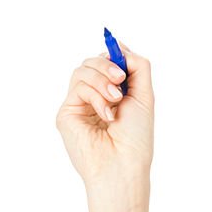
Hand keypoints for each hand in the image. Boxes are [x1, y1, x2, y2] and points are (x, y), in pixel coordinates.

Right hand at [55, 41, 154, 191]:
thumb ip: (137, 67)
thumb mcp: (144, 96)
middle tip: (120, 80)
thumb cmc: (136, 138)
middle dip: (108, 65)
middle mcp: (95, 99)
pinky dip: (95, 95)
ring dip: (102, 80)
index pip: (107, 64)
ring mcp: (79, 105)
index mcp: (114, 95)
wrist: (124, 165)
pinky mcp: (67, 113)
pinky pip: (78, 86)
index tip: (123, 62)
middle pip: (92, 62)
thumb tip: (119, 45)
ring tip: (115, 100)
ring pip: (82, 70)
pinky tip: (106, 114)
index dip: (113, 56)